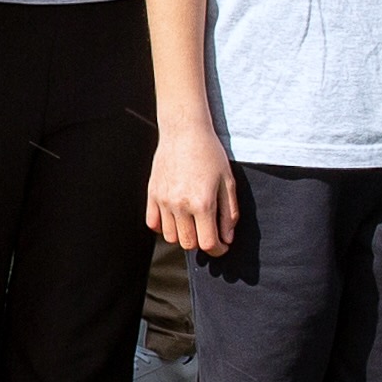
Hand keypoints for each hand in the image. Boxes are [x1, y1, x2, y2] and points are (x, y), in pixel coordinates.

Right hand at [143, 124, 238, 257]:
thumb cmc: (210, 154)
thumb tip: (227, 238)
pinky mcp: (152, 194)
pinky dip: (164, 226)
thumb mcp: (228, 182)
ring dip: (183, 235)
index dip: (218, 249)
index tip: (222, 245)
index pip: (208, 243)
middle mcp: (180, 205)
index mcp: (202, 203)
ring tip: (192, 222)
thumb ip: (229, 213)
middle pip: (187, 244)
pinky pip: (153, 224)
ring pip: (170, 236)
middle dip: (201, 242)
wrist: (184, 131)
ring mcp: (163, 200)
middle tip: (208, 230)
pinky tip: (175, 216)